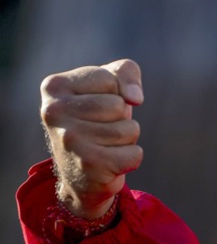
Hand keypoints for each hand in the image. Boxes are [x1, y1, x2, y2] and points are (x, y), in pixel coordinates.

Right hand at [39, 59, 143, 218]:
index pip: (110, 80)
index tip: (96, 103)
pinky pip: (134, 154)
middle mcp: (54, 113)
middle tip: (101, 127)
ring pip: (130, 129)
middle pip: (119, 106)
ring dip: (126, 137)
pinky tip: (108, 161)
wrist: (79, 171)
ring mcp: (69, 140)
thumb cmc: (97, 116)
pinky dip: (130, 158)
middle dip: (121, 116)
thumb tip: (135, 98)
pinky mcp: (88, 165)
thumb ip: (126, 72)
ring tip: (104, 143)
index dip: (115, 92)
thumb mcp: (109, 83)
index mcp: (55, 86)